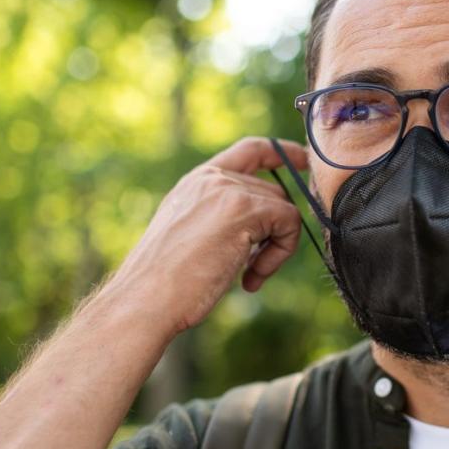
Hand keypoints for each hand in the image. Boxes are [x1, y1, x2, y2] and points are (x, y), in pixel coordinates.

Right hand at [107, 137, 308, 336]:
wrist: (145, 298)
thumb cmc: (165, 282)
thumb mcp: (192, 235)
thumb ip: (222, 218)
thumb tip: (264, 224)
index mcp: (197, 182)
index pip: (250, 151)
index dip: (281, 153)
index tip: (303, 160)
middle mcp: (213, 179)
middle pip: (274, 191)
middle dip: (273, 231)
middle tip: (251, 268)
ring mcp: (228, 190)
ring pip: (284, 208)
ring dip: (275, 249)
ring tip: (247, 276)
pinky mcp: (245, 208)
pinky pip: (289, 223)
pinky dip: (279, 256)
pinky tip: (250, 280)